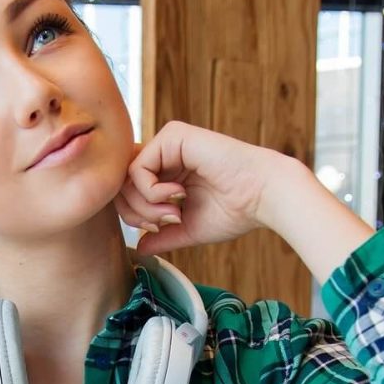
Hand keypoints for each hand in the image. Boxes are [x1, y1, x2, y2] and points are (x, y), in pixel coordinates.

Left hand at [114, 121, 296, 255]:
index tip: (158, 229)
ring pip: (125, 177)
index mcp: (168, 172)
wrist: (262, 196)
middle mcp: (165, 154)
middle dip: (134, 213)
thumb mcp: (188, 229)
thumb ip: (161, 236)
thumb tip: (138, 248)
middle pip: (121, 184)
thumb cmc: (234, 211)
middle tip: (162, 223)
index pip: (128, 190)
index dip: (133, 216)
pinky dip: (151, 190)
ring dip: (145, 204)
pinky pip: (138, 167)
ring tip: (173, 213)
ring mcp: (168, 142)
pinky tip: (177, 195)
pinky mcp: (173, 135)